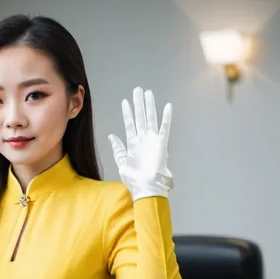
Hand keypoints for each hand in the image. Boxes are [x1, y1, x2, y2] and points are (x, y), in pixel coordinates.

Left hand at [108, 87, 173, 201]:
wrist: (147, 188)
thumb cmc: (135, 180)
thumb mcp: (122, 163)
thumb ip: (118, 149)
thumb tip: (111, 136)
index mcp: (133, 145)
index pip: (130, 124)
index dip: (127, 113)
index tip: (125, 102)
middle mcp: (143, 140)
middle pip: (140, 118)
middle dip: (138, 104)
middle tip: (137, 90)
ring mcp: (152, 141)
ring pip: (150, 119)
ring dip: (148, 106)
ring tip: (147, 93)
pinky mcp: (161, 144)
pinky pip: (165, 129)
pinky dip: (166, 118)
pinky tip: (168, 106)